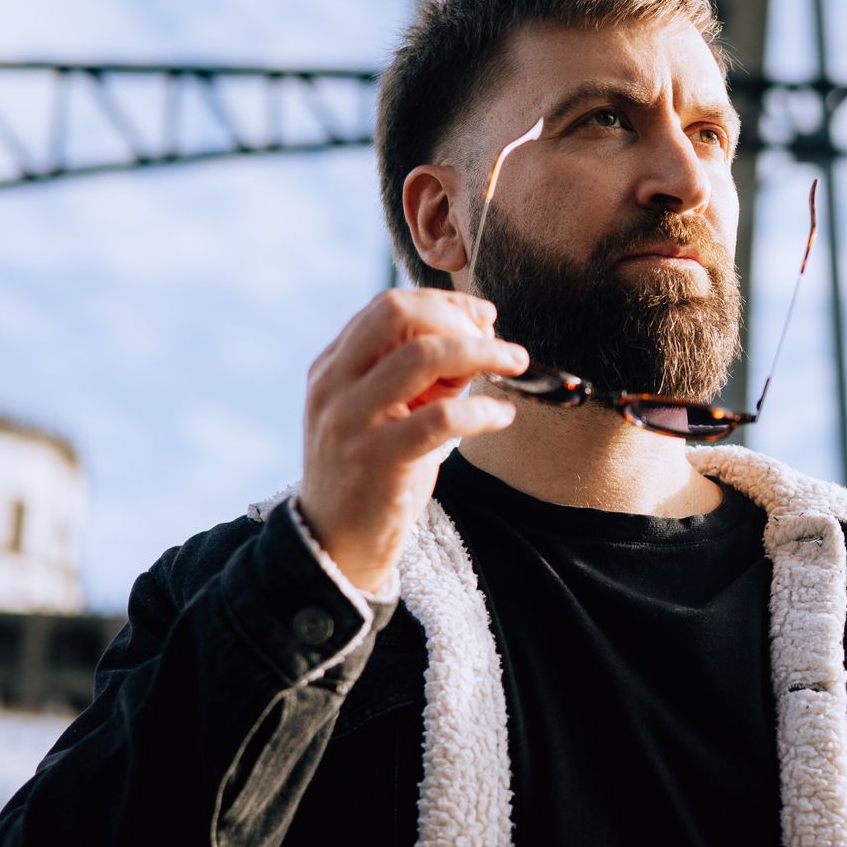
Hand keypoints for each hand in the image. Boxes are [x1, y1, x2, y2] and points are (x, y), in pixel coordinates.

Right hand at [298, 288, 527, 592]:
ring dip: (481, 352)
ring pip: (423, 355)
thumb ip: (416, 376)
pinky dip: (482, 410)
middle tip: (499, 342)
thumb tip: (478, 338)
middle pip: (397, 313)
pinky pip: (441, 417)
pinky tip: (502, 416)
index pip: (388, 306)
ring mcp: (351, 420)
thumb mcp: (382, 414)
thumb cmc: (370, 474)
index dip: (444, 302)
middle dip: (457, 318)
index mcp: (333, 367)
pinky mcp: (376, 459)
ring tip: (514, 365)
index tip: (484, 317)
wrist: (334, 545)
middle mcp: (334, 385)